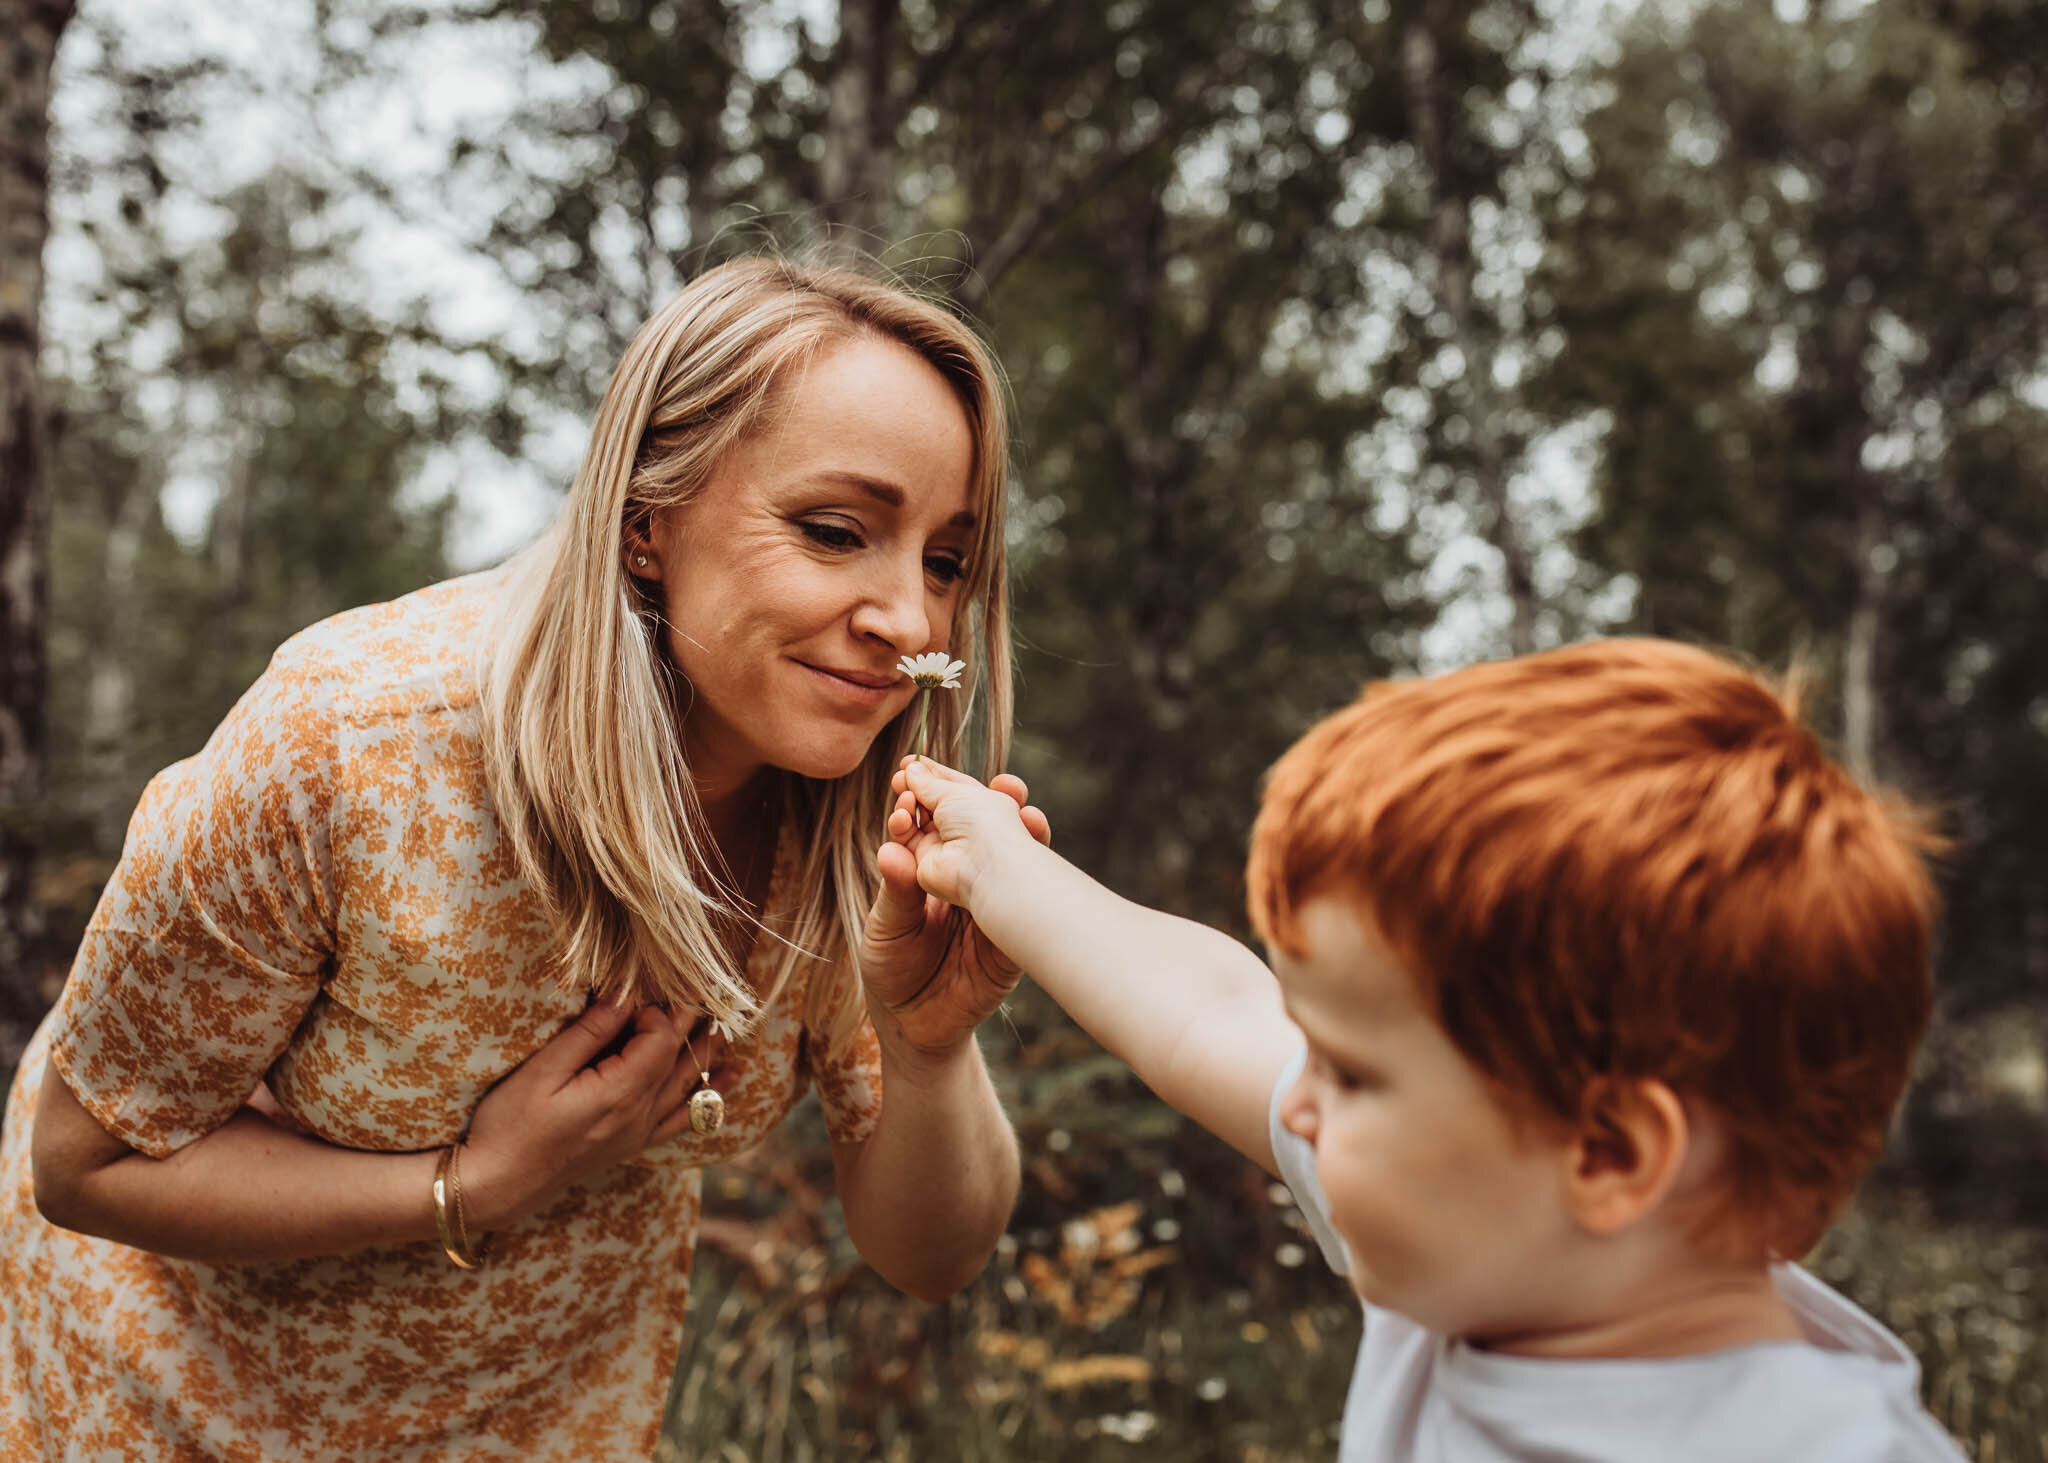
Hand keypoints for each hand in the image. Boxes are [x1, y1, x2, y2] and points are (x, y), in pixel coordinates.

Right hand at [459, 999, 725, 1228]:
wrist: (496, 1187)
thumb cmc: (508, 1127)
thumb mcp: (542, 1072)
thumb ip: (588, 1033)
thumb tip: (624, 996)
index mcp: (619, 1094)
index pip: (660, 1041)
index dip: (659, 1012)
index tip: (642, 994)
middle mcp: (638, 1117)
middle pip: (678, 1062)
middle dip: (694, 1026)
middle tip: (711, 993)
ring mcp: (637, 1135)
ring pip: (686, 1089)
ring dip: (708, 1057)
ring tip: (732, 1030)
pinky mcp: (630, 1146)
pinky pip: (679, 1119)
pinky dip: (705, 1098)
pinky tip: (725, 1085)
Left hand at [860, 758, 1050, 1064]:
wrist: (917, 1027)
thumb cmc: (892, 969)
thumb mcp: (885, 930)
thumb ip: (894, 894)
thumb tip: (890, 850)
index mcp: (930, 869)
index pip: (935, 827)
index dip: (929, 801)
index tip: (916, 780)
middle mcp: (966, 877)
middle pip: (982, 831)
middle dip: (991, 801)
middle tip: (1003, 784)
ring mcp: (993, 901)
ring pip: (1013, 857)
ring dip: (1020, 828)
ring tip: (1024, 807)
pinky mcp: (1014, 932)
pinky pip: (1029, 901)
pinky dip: (1035, 878)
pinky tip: (1037, 849)